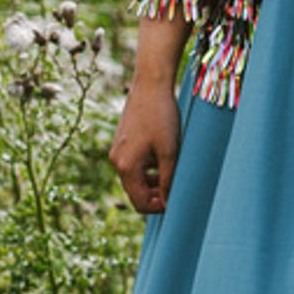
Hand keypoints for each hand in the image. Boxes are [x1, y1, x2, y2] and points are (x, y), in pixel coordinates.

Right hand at [110, 82, 180, 214]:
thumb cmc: (162, 117)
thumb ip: (168, 179)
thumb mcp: (169, 151)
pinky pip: (134, 165)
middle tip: (177, 188)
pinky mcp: (122, 143)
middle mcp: (116, 161)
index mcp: (126, 166)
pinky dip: (148, 169)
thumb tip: (168, 202)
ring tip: (173, 173)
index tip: (176, 201)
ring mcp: (117, 151)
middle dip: (156, 195)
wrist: (150, 86)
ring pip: (135, 179)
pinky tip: (164, 159)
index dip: (158, 207)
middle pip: (135, 192)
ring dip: (153, 182)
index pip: (139, 202)